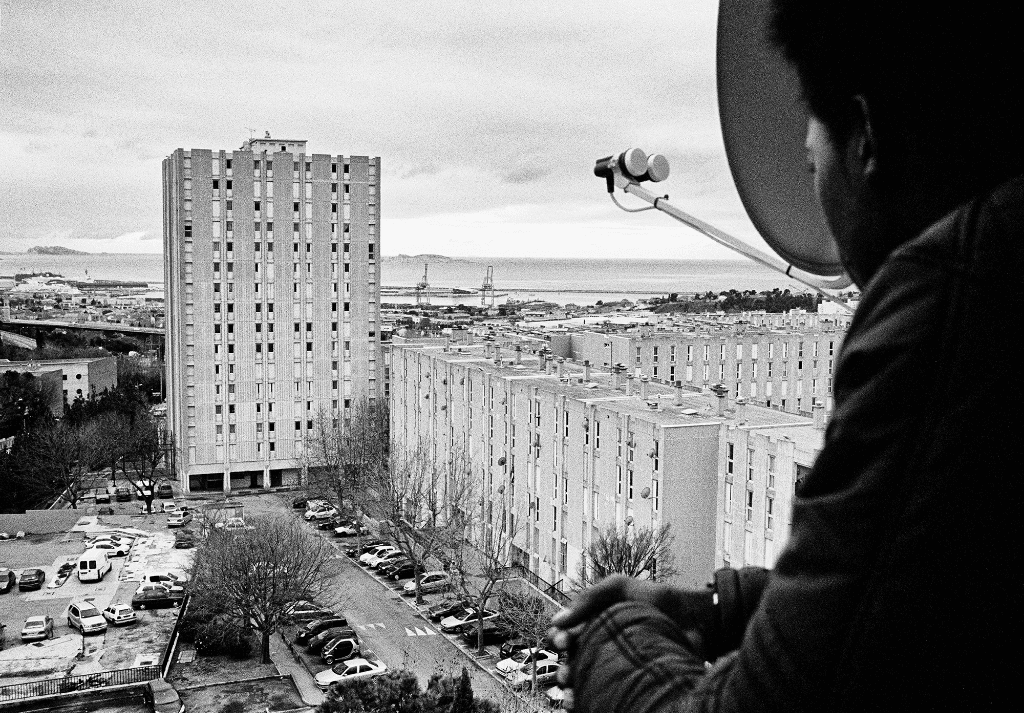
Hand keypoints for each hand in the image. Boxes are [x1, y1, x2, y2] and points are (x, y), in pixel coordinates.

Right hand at [548, 575, 714, 687]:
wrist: (690, 619)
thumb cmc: (654, 599)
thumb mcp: (618, 588)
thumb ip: (587, 598)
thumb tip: (556, 621)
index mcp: (594, 624)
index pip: (567, 636)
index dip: (559, 639)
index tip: (562, 641)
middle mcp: (601, 647)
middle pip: (572, 663)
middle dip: (564, 667)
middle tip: (566, 671)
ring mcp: (613, 666)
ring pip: (583, 682)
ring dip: (572, 688)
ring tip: (573, 687)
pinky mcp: (625, 683)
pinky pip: (600, 695)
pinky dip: (584, 702)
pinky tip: (578, 702)